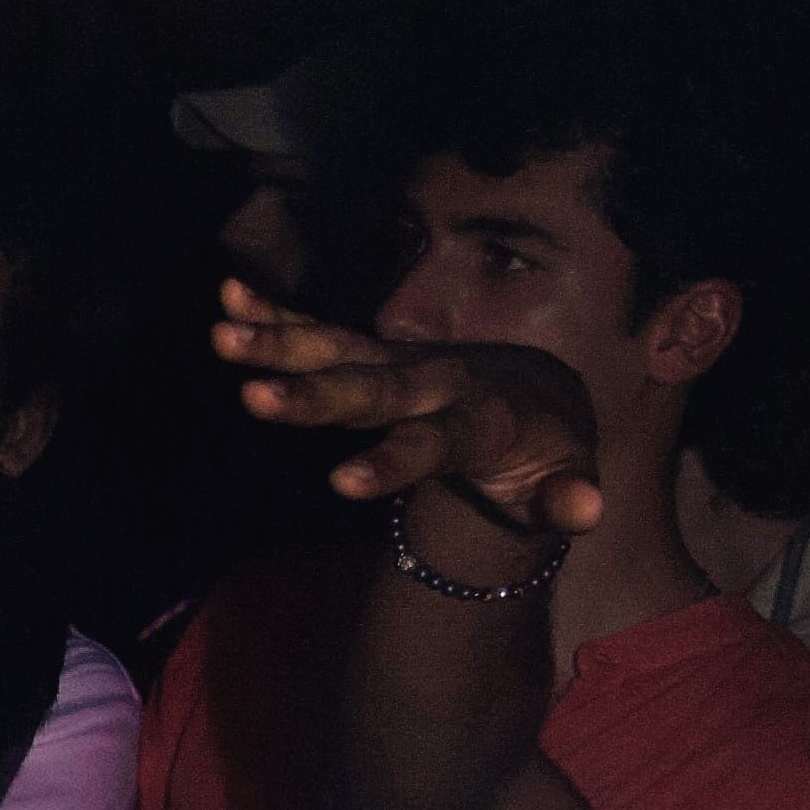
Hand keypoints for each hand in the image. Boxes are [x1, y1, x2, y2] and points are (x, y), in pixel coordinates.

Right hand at [212, 284, 604, 543]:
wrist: (539, 387)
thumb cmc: (546, 449)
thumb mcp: (566, 477)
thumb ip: (568, 496)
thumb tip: (586, 512)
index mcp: (479, 417)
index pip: (433, 442)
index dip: (392, 462)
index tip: (340, 485)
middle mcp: (435, 381)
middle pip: (371, 390)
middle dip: (313, 396)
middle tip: (255, 396)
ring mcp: (401, 364)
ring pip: (338, 352)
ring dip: (280, 341)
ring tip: (222, 332)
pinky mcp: (374, 355)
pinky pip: (322, 334)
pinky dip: (278, 315)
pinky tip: (229, 297)